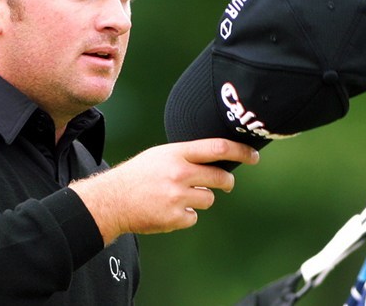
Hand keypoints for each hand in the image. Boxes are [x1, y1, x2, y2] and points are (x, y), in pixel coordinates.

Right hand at [69, 138, 258, 244]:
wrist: (112, 200)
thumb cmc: (137, 176)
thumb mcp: (159, 156)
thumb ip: (186, 156)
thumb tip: (216, 159)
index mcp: (175, 154)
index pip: (217, 148)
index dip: (241, 151)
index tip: (254, 156)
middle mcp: (179, 173)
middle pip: (221, 177)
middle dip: (226, 181)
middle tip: (224, 183)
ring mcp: (178, 197)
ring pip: (208, 199)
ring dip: (200, 199)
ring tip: (177, 197)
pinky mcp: (175, 217)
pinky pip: (194, 217)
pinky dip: (185, 215)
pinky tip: (167, 210)